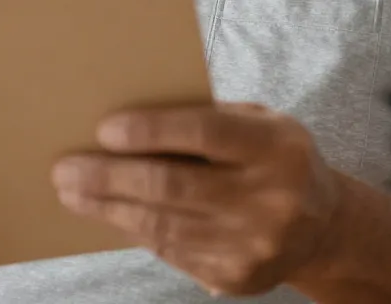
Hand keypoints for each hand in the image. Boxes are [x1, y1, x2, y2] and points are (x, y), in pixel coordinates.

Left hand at [52, 103, 340, 297]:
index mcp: (275, 147)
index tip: (103, 129)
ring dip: (108, 207)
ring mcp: (254, 245)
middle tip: (65, 168)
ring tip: (71, 190)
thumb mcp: (257, 121)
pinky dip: (134, 229)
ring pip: (163, 225)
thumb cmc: (273, 155)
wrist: (324, 226)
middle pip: (173, 186)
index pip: (203, 133)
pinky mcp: (237, 278)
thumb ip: (208, 117)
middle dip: (110, 177)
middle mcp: (270, 199)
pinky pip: (171, 251)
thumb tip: (130, 113)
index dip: (150, 130)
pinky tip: (107, 212)